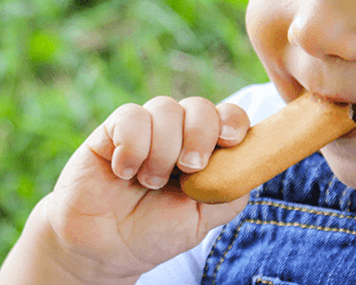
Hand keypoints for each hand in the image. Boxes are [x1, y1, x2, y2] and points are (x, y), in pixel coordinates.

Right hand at [0, 96, 252, 283]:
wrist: (104, 248)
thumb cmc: (154, 233)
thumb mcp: (203, 219)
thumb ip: (230, 189)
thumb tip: (251, 160)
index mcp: (203, 152)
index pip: (227, 117)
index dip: (233, 121)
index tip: (230, 142)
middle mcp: (176, 135)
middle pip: (199, 106)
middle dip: (199, 135)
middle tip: (187, 169)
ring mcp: (144, 129)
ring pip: (165, 108)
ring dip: (162, 149)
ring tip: (149, 182)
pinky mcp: (112, 130)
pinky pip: (131, 116)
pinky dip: (132, 147)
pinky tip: (123, 172)